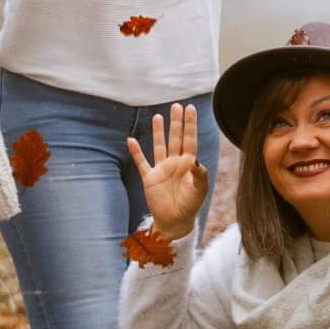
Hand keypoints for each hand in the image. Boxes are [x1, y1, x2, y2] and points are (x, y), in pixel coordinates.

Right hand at [126, 102, 208, 241]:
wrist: (175, 222)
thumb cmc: (190, 206)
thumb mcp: (199, 190)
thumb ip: (199, 174)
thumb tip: (194, 159)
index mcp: (188, 164)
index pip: (190, 139)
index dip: (190, 124)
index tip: (190, 109)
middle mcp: (175, 163)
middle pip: (175, 138)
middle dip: (176, 123)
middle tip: (176, 106)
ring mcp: (162, 169)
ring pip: (160, 146)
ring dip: (158, 132)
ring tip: (158, 116)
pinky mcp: (150, 178)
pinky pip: (142, 162)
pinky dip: (136, 152)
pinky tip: (130, 140)